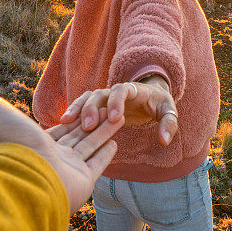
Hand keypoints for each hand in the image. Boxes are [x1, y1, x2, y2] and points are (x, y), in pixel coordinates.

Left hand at [0, 85, 122, 212]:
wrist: (27, 177)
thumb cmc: (8, 142)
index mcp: (32, 143)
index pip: (56, 129)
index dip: (70, 117)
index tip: (84, 106)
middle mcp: (49, 158)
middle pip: (76, 136)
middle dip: (91, 122)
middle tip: (108, 108)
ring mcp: (66, 171)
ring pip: (89, 145)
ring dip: (104, 130)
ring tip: (119, 116)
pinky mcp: (83, 181)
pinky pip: (97, 164)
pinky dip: (106, 152)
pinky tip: (116, 141)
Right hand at [59, 76, 177, 145]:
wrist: (151, 96)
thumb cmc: (159, 104)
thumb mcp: (168, 111)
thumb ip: (168, 124)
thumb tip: (164, 140)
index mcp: (133, 89)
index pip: (122, 91)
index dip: (117, 102)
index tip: (115, 119)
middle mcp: (115, 90)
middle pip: (100, 94)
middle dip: (93, 109)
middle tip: (88, 127)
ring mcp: (105, 96)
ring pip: (87, 98)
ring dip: (78, 109)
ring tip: (67, 122)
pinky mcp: (97, 104)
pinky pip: (82, 105)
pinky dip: (73, 110)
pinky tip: (62, 124)